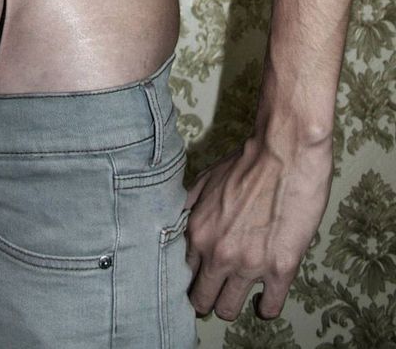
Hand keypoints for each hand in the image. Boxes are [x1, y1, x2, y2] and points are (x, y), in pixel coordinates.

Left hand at [183, 133, 334, 321]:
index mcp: (198, 232)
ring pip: (229, 310)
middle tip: (218, 292)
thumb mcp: (206, 179)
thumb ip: (189, 206)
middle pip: (201, 301)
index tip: (201, 278)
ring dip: (234, 304)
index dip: (192, 278)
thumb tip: (178, 225)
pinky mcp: (280, 269)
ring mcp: (249, 265)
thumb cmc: (248, 162)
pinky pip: (269, 309)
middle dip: (208, 299)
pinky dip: (267, 307)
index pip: (183, 274)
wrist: (285, 152)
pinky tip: (267, 297)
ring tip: (243, 295)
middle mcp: (218, 253)